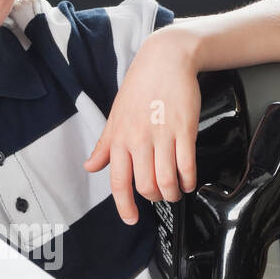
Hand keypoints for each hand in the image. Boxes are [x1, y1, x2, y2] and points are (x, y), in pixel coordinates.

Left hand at [83, 31, 200, 223]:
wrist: (165, 59)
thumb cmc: (140, 86)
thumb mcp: (115, 115)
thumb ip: (104, 146)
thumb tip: (90, 166)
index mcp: (119, 138)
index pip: (118, 181)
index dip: (124, 205)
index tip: (130, 219)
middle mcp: (139, 139)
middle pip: (146, 185)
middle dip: (155, 198)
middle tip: (160, 196)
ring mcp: (162, 135)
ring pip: (167, 180)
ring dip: (173, 193)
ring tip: (175, 191)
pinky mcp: (184, 129)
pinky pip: (187, 164)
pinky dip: (189, 179)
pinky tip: (188, 181)